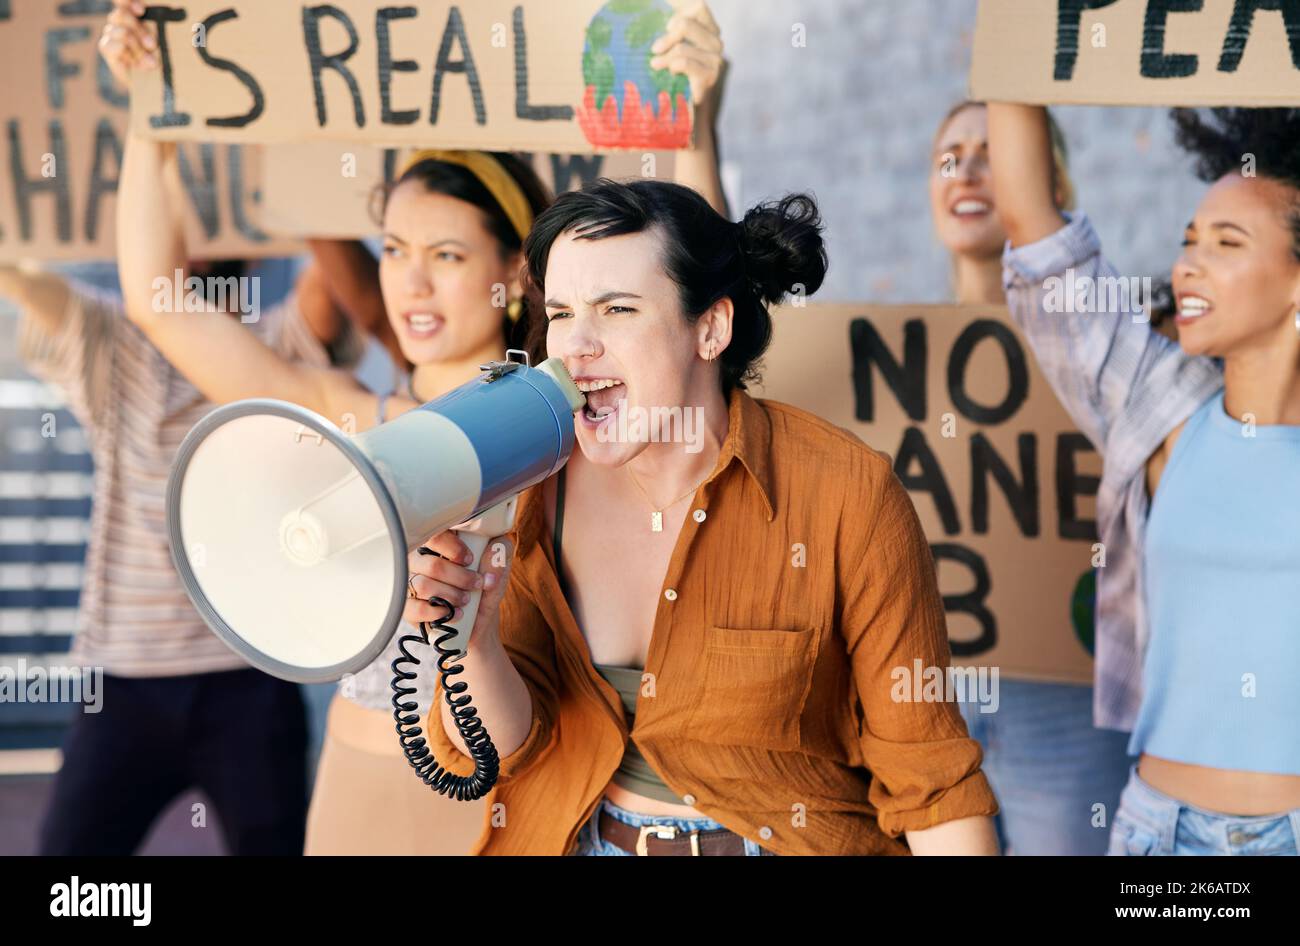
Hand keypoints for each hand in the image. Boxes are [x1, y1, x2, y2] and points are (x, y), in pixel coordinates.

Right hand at [98, 0, 157, 88]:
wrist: (159, 86)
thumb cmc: (165, 62)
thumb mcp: (165, 45)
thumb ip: (158, 27)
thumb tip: (150, 15)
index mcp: (137, 15)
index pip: (125, 1)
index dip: (128, 1)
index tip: (141, 10)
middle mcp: (122, 22)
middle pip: (122, 14)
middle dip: (139, 31)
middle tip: (152, 46)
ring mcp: (112, 34)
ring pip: (119, 31)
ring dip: (136, 49)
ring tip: (150, 63)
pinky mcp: (107, 49)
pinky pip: (108, 44)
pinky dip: (123, 54)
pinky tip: (134, 63)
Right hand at [402, 531, 513, 646]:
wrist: (478, 622)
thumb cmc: (484, 589)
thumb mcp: (498, 571)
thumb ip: (499, 555)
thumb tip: (495, 548)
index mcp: (439, 544)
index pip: (434, 534)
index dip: (453, 548)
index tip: (470, 559)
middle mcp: (419, 560)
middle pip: (432, 565)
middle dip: (461, 578)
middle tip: (476, 584)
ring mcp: (410, 582)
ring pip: (423, 585)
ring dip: (452, 595)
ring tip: (466, 600)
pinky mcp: (407, 607)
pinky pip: (415, 607)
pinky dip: (438, 612)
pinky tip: (452, 613)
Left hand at [650, 0, 725, 112]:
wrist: (675, 114)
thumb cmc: (665, 74)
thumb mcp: (664, 45)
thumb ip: (667, 26)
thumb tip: (664, 5)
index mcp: (706, 28)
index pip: (697, 5)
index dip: (676, 8)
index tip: (662, 25)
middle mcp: (715, 41)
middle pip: (687, 22)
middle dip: (666, 35)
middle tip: (654, 49)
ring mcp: (715, 60)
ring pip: (682, 46)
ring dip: (664, 56)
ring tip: (655, 65)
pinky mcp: (710, 77)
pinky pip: (685, 63)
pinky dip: (672, 66)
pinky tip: (669, 73)